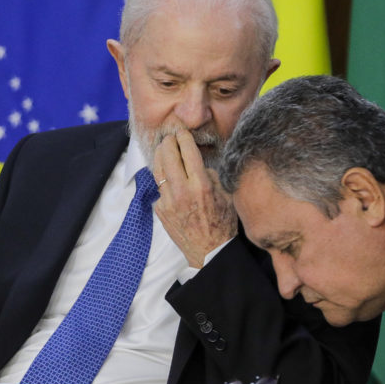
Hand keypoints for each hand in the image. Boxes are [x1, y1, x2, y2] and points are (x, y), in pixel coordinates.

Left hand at [152, 130, 237, 267]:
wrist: (209, 251)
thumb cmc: (222, 223)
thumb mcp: (226, 196)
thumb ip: (212, 176)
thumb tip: (199, 164)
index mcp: (201, 185)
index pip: (188, 152)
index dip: (184, 137)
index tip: (182, 131)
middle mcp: (182, 191)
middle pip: (168, 156)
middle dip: (168, 142)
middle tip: (169, 137)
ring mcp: (168, 201)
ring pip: (158, 170)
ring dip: (160, 156)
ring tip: (163, 148)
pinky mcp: (160, 210)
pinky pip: (159, 189)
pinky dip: (163, 180)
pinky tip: (167, 176)